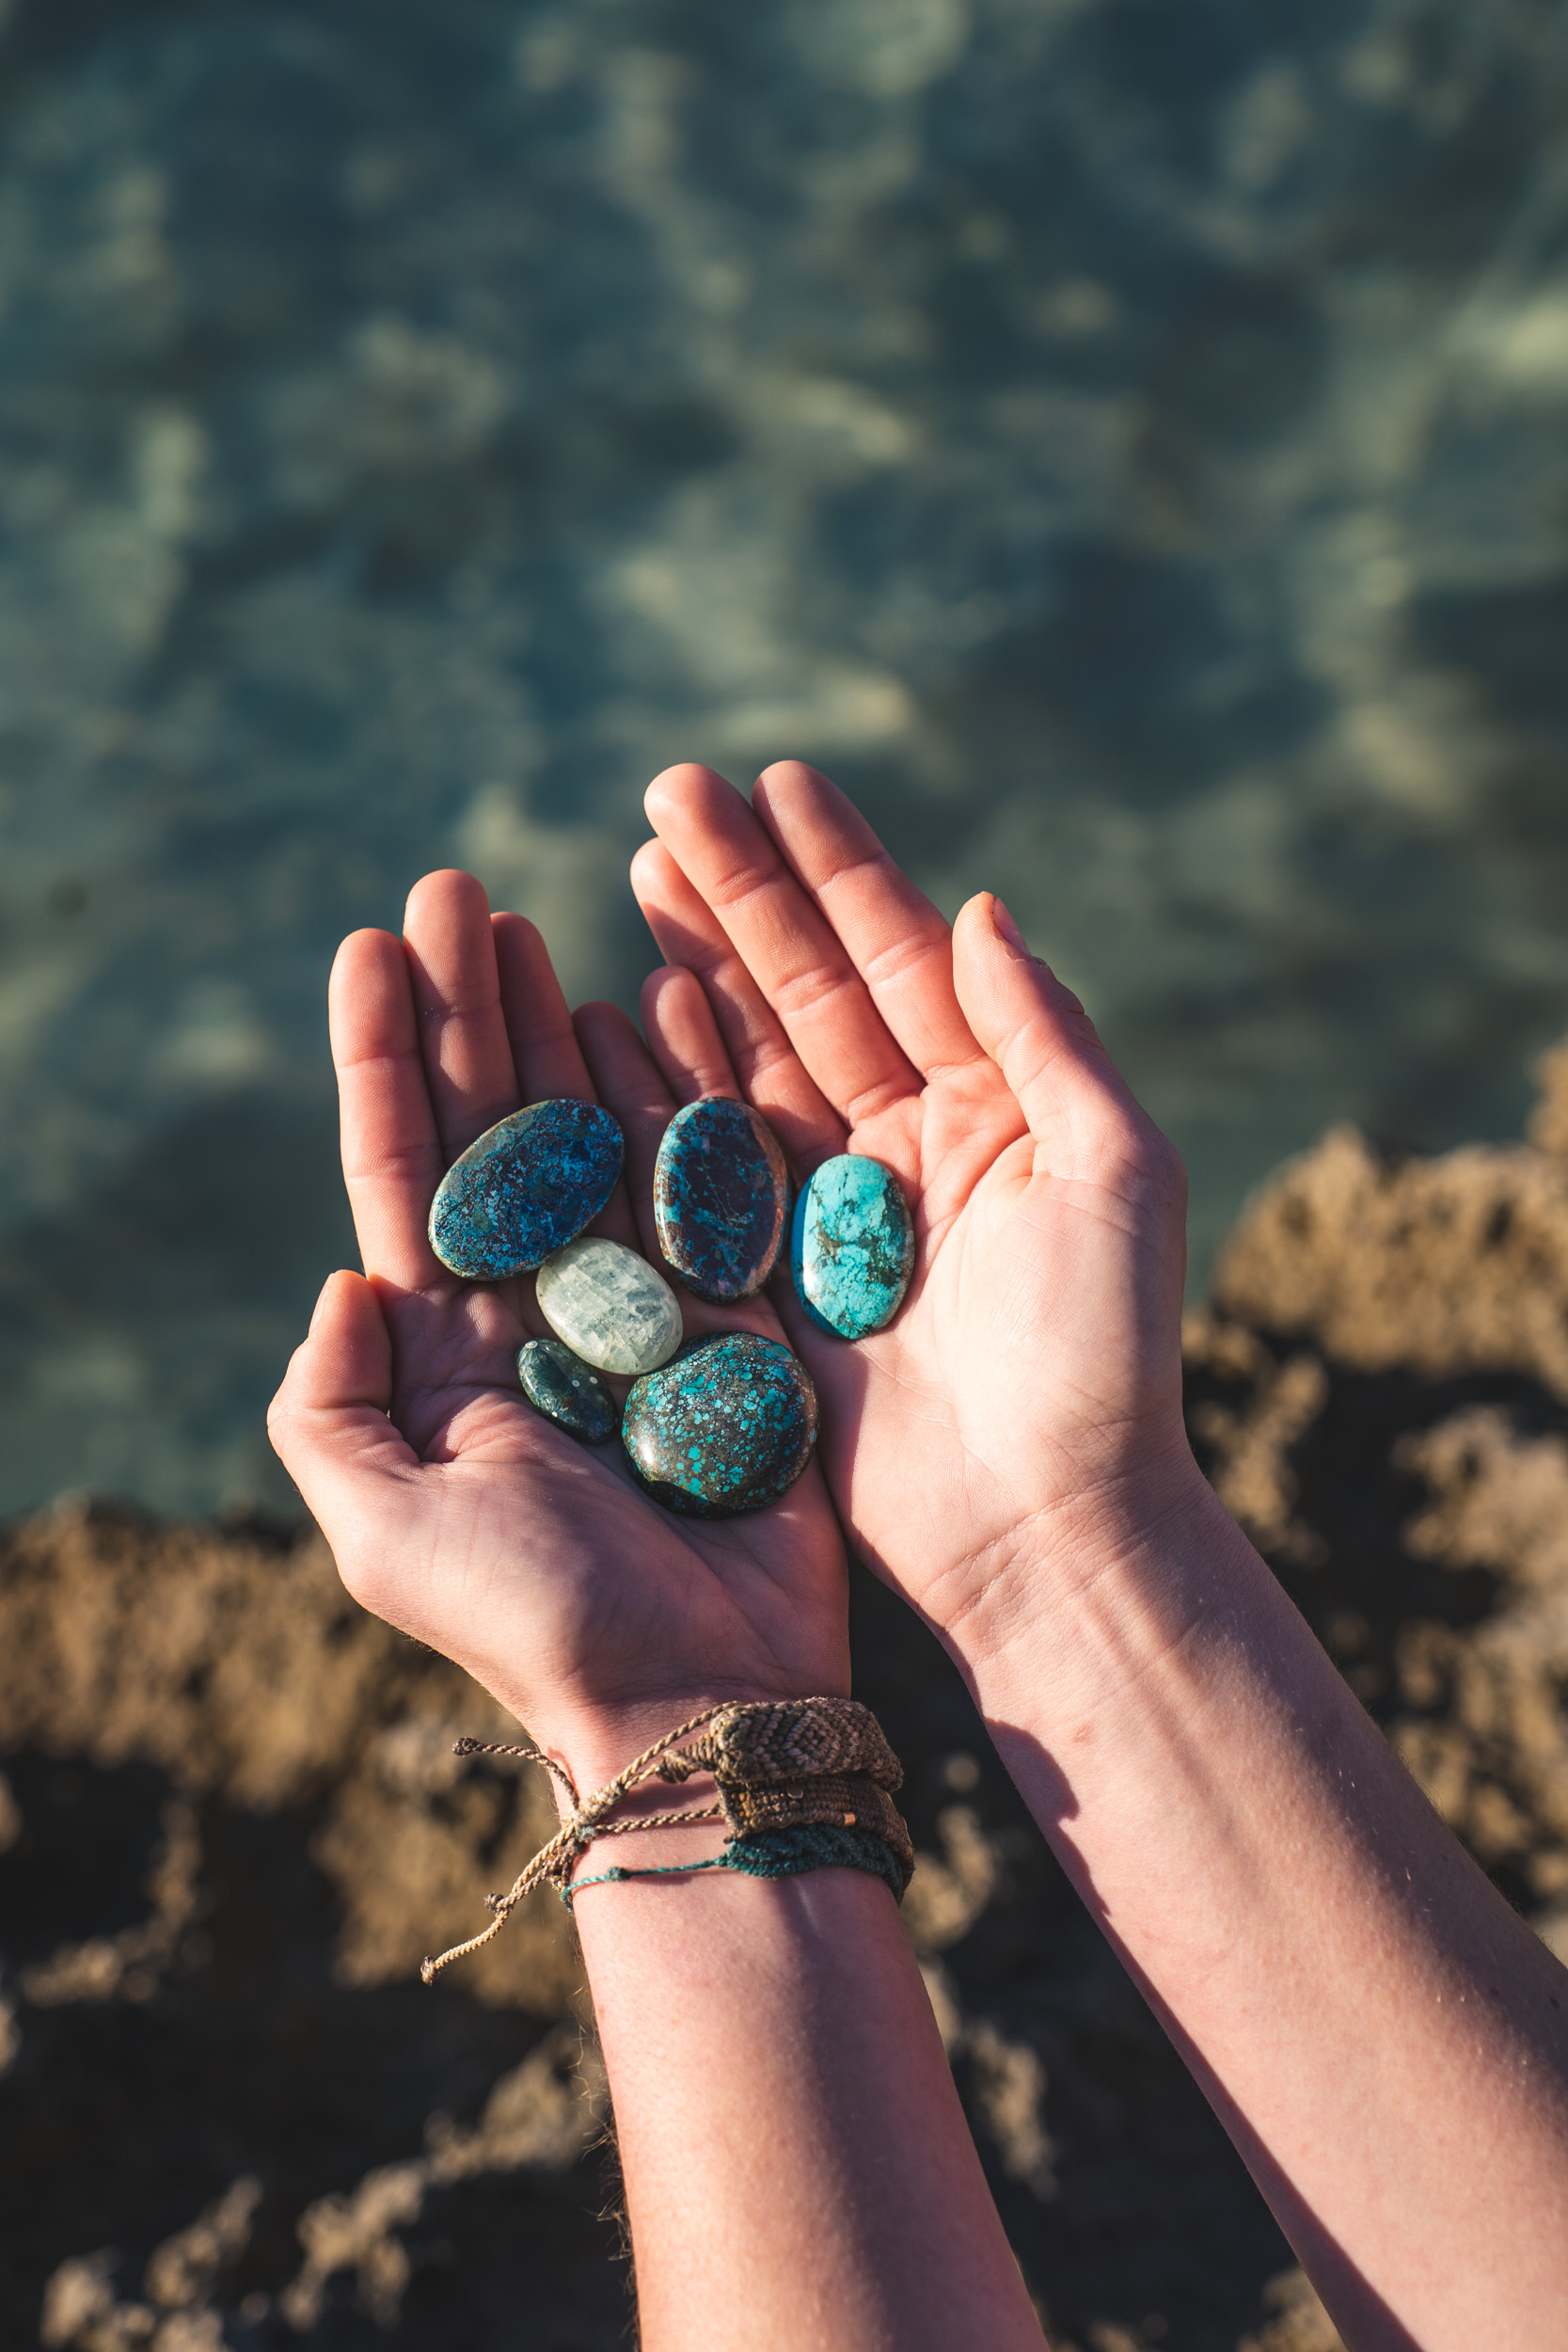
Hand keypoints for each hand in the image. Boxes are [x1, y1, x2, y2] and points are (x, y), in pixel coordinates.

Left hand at [267, 871, 847, 1788]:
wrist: (699, 1696)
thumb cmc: (536, 1623)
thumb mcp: (381, 1531)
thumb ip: (327, 1408)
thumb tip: (343, 1279)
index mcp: (444, 1349)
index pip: (404, 1171)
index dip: (385, 1058)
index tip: (372, 948)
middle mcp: (533, 1309)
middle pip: (494, 1125)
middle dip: (470, 1010)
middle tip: (460, 893)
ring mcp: (637, 1306)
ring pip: (591, 1132)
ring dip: (562, 1027)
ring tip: (539, 925)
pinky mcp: (729, 1317)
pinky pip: (700, 1180)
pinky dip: (684, 1089)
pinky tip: (665, 1001)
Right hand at [631, 761, 1198, 1642]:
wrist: (1043, 1529)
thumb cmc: (1104, 1357)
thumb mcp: (1117, 1173)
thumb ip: (1047, 1035)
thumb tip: (982, 906)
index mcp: (997, 1106)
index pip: (902, 958)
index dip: (838, 869)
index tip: (774, 781)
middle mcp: (909, 1143)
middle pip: (809, 989)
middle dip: (742, 892)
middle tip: (666, 795)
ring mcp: (830, 1211)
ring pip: (748, 1058)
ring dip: (693, 964)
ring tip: (635, 870)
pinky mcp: (770, 1283)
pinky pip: (706, 1164)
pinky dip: (662, 1085)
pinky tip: (617, 1008)